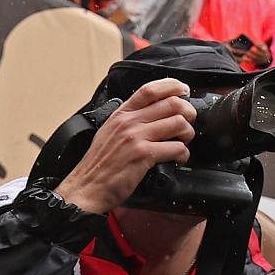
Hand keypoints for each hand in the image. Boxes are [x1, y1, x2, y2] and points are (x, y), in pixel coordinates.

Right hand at [56, 79, 195, 214]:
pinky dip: (183, 154)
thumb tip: (156, 112)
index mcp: (121, 115)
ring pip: (179, 123)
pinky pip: (177, 148)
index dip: (173, 86)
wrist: (85, 188)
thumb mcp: (110, 132)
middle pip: (172, 103)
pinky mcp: (142, 154)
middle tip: (187, 124)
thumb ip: (130, 120)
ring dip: (188, 134)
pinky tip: (177, 159)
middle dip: (189, 113)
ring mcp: (135, 137)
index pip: (150, 89)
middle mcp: (128, 122)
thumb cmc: (99, 164)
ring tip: (182, 143)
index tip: (184, 91)